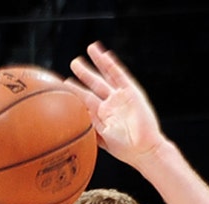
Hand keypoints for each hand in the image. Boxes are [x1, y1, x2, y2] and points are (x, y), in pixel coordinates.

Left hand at [66, 42, 164, 168]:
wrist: (144, 149)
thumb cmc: (124, 149)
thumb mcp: (101, 138)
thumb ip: (88, 127)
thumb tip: (70, 119)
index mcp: (102, 115)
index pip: (86, 99)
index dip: (75, 90)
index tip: (63, 82)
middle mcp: (111, 104)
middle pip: (95, 84)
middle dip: (84, 73)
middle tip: (74, 62)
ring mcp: (121, 97)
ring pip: (107, 76)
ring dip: (98, 63)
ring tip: (90, 48)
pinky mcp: (132, 92)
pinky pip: (120, 75)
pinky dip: (111, 65)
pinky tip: (104, 55)